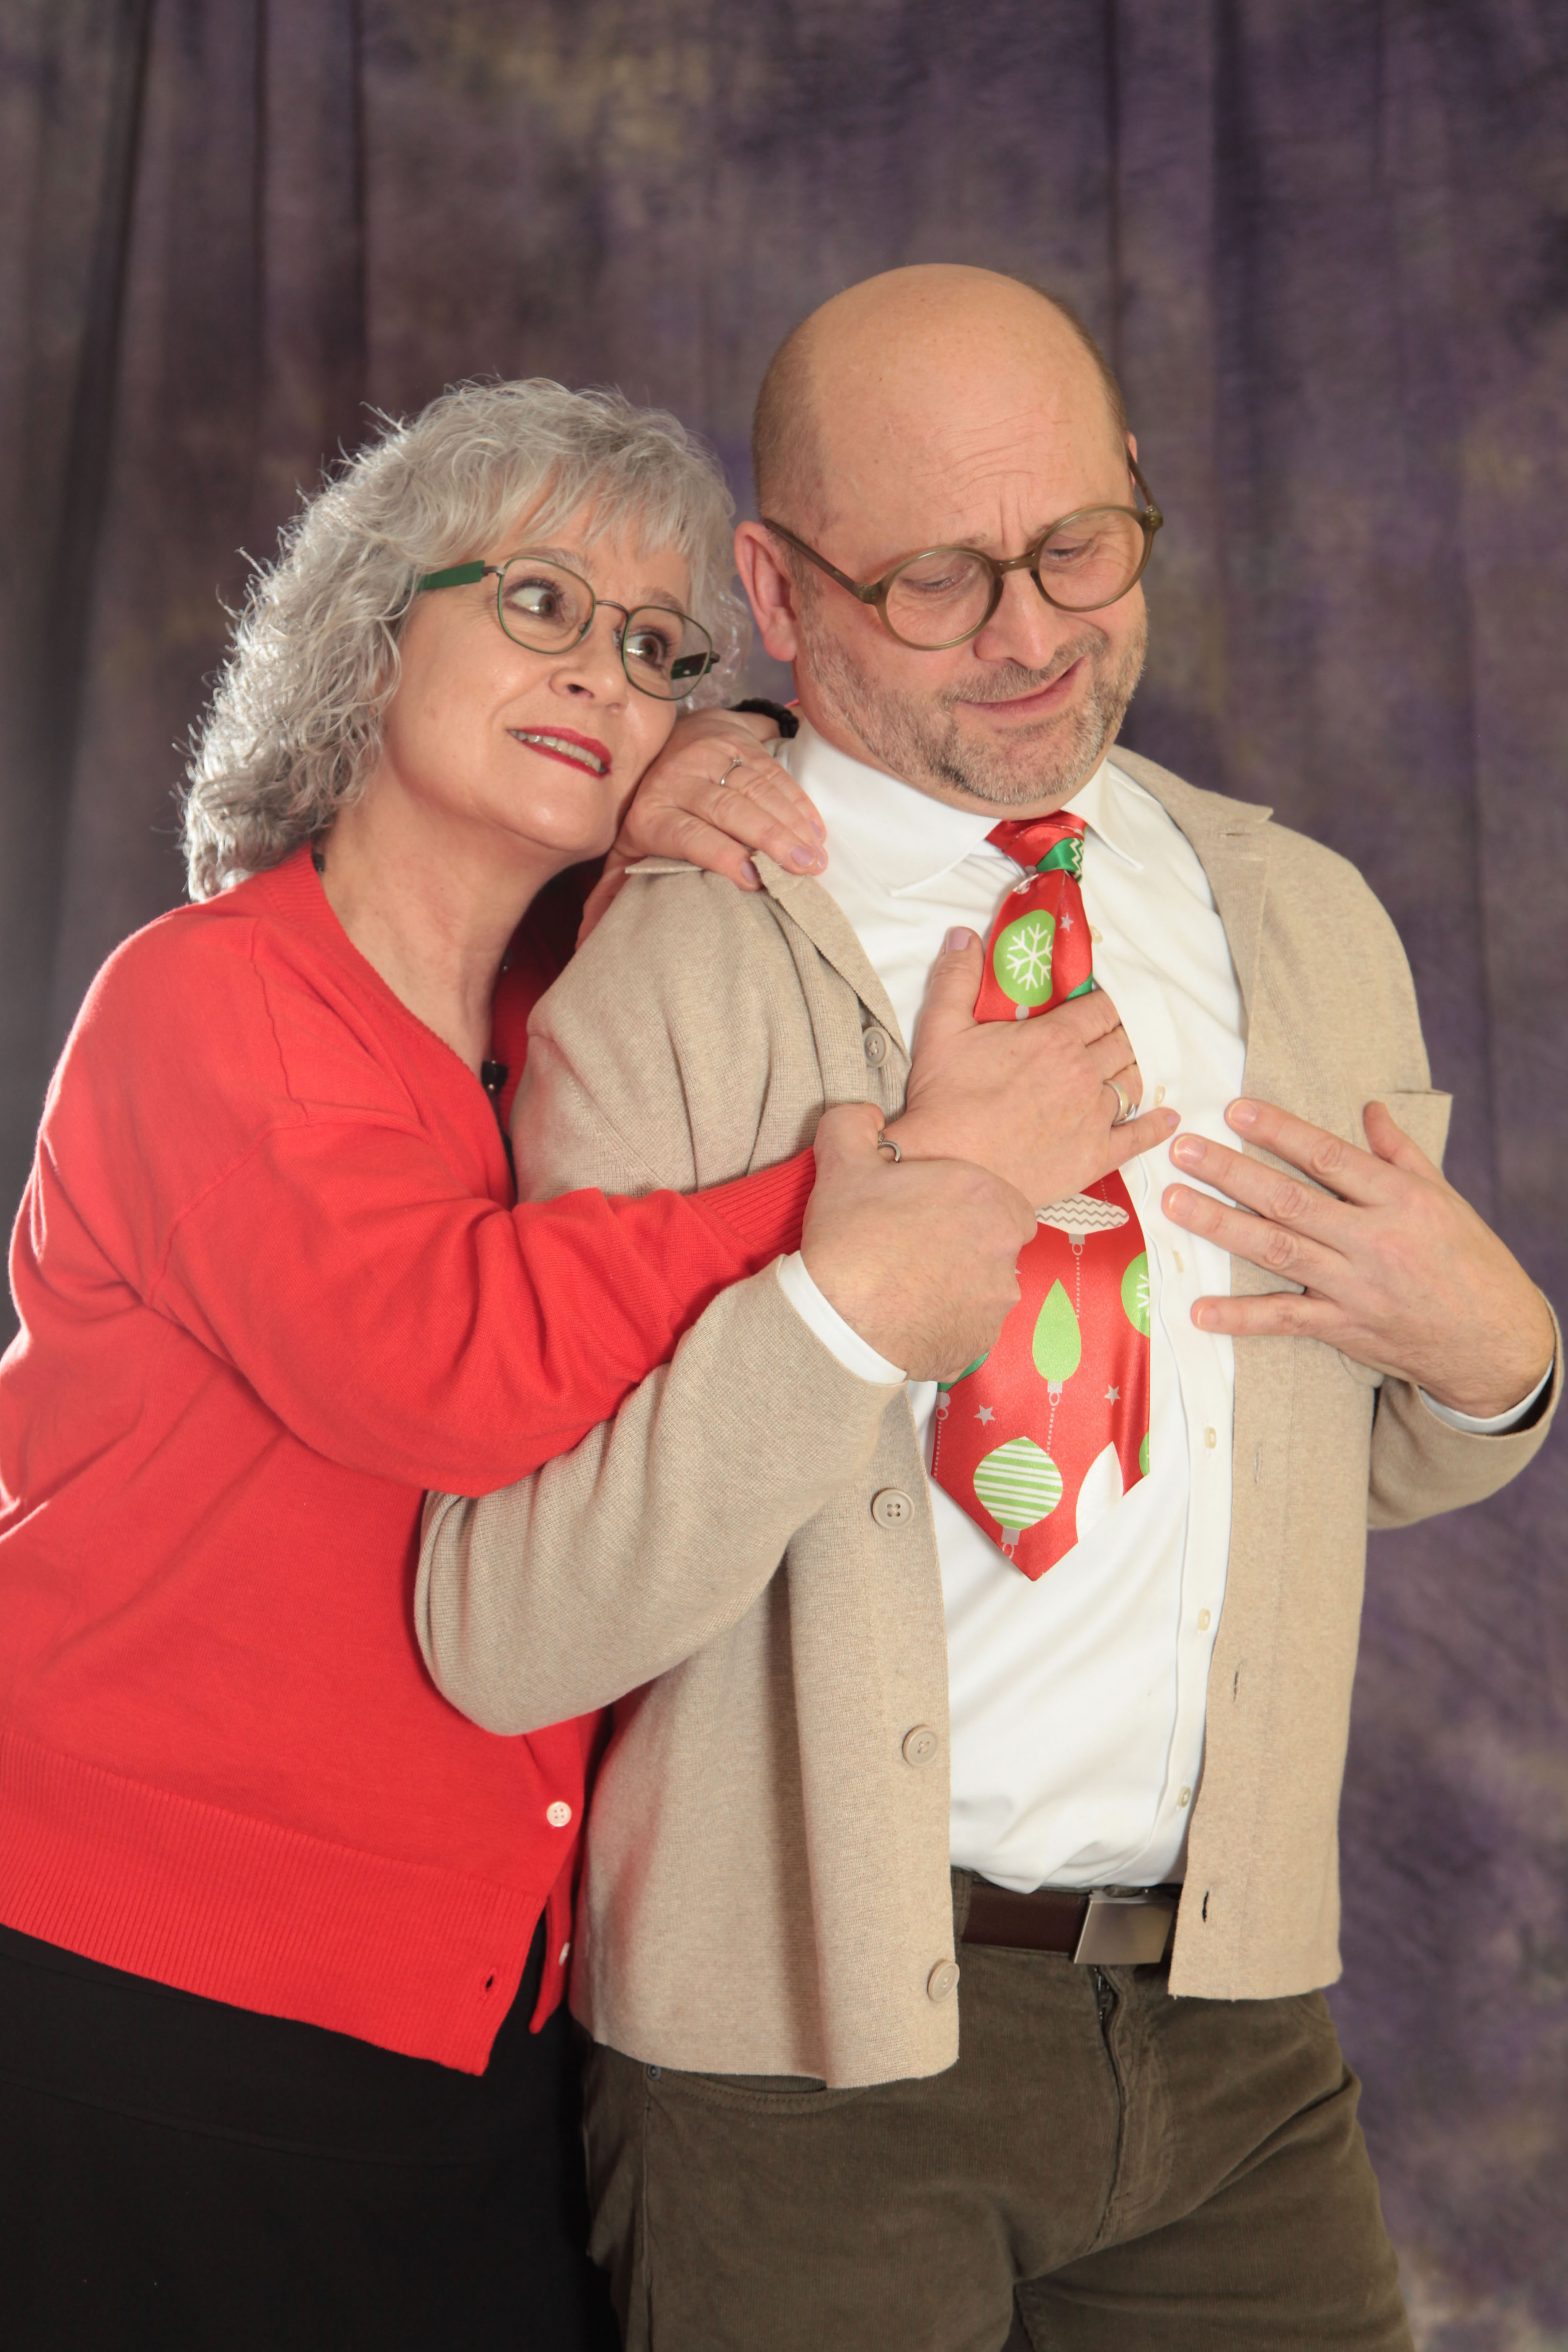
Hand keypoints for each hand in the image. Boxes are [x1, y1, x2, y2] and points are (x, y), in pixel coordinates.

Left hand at [578, 709, 825, 939]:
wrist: (664, 741)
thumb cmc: (648, 812)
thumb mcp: (623, 850)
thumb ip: (610, 893)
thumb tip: (585, 942)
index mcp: (650, 813)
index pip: (690, 834)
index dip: (722, 854)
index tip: (753, 881)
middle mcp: (679, 780)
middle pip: (730, 809)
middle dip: (771, 840)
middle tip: (804, 870)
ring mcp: (711, 756)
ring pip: (757, 789)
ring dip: (792, 824)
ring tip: (816, 857)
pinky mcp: (739, 741)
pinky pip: (774, 772)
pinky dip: (798, 801)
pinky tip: (815, 829)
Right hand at [801, 1103, 1037, 1381]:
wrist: (841, 1322)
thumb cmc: (852, 1238)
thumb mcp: (843, 1161)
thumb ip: (856, 1123)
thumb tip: (869, 1116)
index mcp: (987, 1198)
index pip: (1002, 1201)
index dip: (967, 1206)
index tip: (932, 1214)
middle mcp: (1006, 1251)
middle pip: (997, 1244)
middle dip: (967, 1246)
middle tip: (918, 1249)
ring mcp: (996, 1302)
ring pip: (986, 1288)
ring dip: (958, 1286)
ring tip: (909, 1287)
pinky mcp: (981, 1342)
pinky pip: (969, 1327)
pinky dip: (947, 1323)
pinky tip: (908, 1317)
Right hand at [884, 931, 1177, 1205]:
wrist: (948, 1170)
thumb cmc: (944, 1101)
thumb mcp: (940, 1029)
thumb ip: (956, 977)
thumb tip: (964, 934)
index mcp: (1055, 1038)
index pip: (1102, 1008)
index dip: (1106, 1003)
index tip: (1102, 1004)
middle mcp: (1084, 1073)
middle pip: (1122, 1041)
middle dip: (1121, 1032)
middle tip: (1113, 1033)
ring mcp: (1094, 1116)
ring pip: (1133, 1082)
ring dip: (1134, 1070)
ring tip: (1129, 1066)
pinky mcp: (1095, 1156)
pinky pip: (1138, 1136)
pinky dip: (1156, 1125)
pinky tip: (1166, 1118)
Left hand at [1164, 1097, 1555, 1415]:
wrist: (1493, 1341)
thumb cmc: (1467, 1260)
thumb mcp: (1442, 1197)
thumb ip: (1399, 1152)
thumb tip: (1369, 1108)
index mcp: (1399, 1199)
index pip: (1328, 1156)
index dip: (1279, 1131)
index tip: (1235, 1110)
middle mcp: (1373, 1240)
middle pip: (1290, 1200)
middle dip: (1231, 1173)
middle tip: (1183, 1151)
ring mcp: (1354, 1286)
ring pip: (1278, 1250)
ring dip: (1221, 1226)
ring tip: (1175, 1203)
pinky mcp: (1342, 1327)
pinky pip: (1285, 1319)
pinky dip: (1241, 1317)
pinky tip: (1200, 1310)